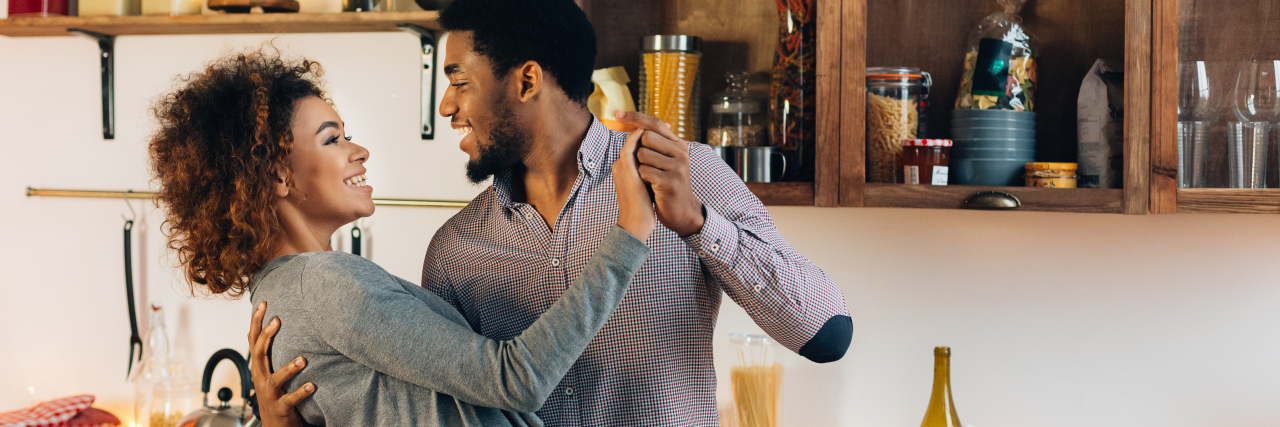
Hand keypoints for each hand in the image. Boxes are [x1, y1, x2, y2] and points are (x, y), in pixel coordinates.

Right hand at [248, 302, 312, 426]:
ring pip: (275, 379)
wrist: (274, 425)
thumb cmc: (274, 394)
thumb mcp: (266, 371)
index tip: (263, 303)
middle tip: (277, 320)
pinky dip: (301, 393)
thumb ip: (264, 352)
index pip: (253, 341)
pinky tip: (312, 386)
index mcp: (259, 367)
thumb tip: (257, 327)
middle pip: (258, 354)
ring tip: (302, 360)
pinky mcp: (281, 407)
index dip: (256, 322)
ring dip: (288, 369)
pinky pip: (291, 400)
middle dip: (266, 337)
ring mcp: (270, 394)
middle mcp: (261, 378)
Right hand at [612, 128, 655, 241]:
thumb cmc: (644, 208)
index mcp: (625, 168)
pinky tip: (653, 135)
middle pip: (633, 139)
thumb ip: (650, 170)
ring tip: (663, 128)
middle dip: (649, 129)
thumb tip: (660, 162)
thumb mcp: (647, 184)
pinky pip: (630, 147)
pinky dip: (640, 139)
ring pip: (632, 140)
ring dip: (646, 132)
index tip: (666, 130)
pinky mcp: (625, 170)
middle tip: (667, 125)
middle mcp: (621, 164)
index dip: (649, 134)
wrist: (636, 224)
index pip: (635, 144)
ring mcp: (622, 166)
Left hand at [613, 111, 704, 236]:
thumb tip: (638, 126)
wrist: (680, 212)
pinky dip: (643, 180)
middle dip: (639, 152)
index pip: (655, 123)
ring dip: (641, 167)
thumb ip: (656, 144)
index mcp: (679, 145)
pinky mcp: (670, 182)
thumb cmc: (667, 185)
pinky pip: (644, 171)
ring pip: (643, 154)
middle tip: (648, 167)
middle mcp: (681, 152)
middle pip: (646, 137)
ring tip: (652, 178)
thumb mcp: (665, 161)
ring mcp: (677, 167)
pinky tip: (653, 188)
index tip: (617, 113)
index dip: (635, 117)